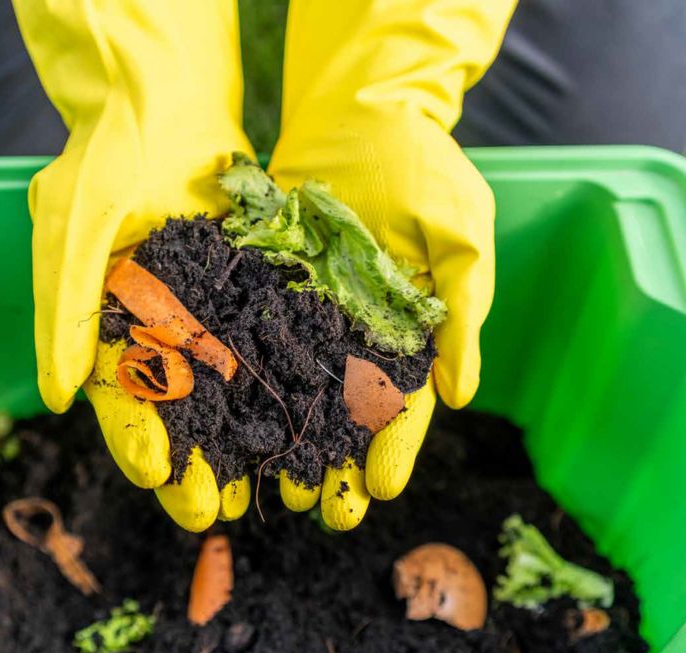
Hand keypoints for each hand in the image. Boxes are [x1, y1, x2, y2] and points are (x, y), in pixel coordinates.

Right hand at [15, 0, 253, 530]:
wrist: (157, 97)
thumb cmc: (101, 161)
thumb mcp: (72, 230)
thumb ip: (63, 313)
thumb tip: (56, 400)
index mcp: (107, 329)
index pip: (118, 400)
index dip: (135, 441)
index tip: (155, 479)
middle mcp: (159, 333)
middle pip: (179, 415)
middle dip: (195, 464)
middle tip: (213, 512)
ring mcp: (207, 316)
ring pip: (232, 393)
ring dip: (248, 443)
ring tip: (267, 492)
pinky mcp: (251, 295)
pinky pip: (273, 348)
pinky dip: (292, 387)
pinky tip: (313, 425)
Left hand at [268, 0, 515, 528]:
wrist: (362, 108)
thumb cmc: (424, 167)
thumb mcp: (461, 234)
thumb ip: (463, 313)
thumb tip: (462, 395)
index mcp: (408, 332)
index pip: (405, 402)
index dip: (395, 447)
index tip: (381, 491)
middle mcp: (356, 335)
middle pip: (343, 413)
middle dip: (333, 463)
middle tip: (319, 511)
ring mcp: (307, 316)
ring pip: (291, 391)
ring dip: (281, 442)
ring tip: (267, 490)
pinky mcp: (264, 291)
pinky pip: (248, 343)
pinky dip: (237, 384)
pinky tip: (222, 425)